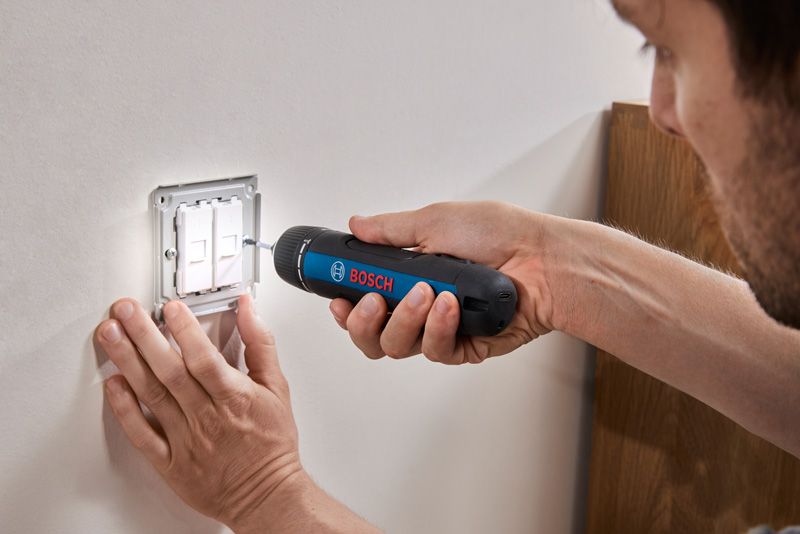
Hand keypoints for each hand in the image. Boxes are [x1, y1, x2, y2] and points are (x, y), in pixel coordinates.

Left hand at [95, 295, 304, 530]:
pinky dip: (125, 409)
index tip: (170, 307)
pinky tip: (114, 385)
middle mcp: (207, 418)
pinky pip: (142, 435)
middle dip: (144, 335)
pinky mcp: (170, 463)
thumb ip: (260, 345)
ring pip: (152, 395)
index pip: (204, 358)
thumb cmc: (273, 444)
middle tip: (125, 310)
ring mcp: (186, 440)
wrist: (267, 495)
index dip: (185, 330)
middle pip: (170, 371)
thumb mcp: (277, 388)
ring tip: (110, 335)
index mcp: (235, 398)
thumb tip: (248, 310)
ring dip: (128, 361)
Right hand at [329, 201, 557, 363]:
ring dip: (405, 319)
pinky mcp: (464, 348)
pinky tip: (450, 306)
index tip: (337, 299)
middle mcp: (421, 306)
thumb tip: (357, 225)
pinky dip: (437, 328)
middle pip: (373, 335)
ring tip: (428, 293)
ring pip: (398, 346)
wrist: (543, 259)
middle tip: (375, 300)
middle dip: (365, 322)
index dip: (346, 307)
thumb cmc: (500, 234)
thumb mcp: (437, 221)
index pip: (365, 302)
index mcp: (410, 276)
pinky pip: (434, 350)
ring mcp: (442, 329)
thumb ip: (391, 230)